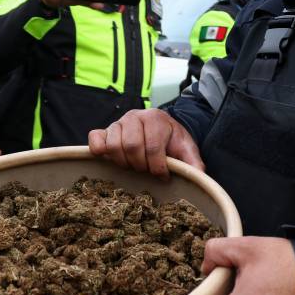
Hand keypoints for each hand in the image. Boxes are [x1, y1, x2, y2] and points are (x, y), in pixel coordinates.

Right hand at [88, 109, 203, 177]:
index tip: (163, 175)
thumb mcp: (187, 150)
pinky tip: (112, 159)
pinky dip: (99, 150)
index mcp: (156, 119)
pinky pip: (95, 138)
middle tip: (146, 169)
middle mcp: (135, 116)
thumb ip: (193, 163)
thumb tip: (199, 178)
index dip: (157, 167)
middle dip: (140, 165)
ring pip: (113, 146)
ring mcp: (118, 122)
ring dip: (123, 162)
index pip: (152, 147)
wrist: (161, 130)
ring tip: (133, 165)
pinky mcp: (104, 130)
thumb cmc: (172, 141)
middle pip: (131, 146)